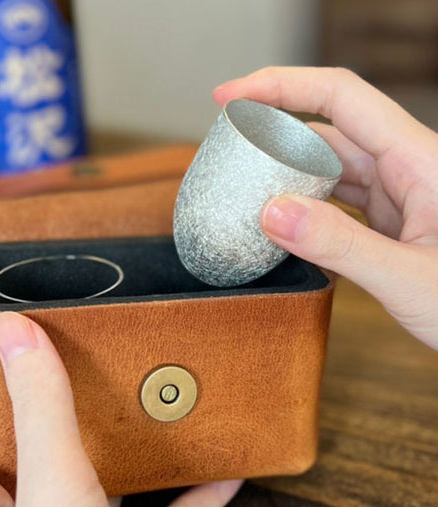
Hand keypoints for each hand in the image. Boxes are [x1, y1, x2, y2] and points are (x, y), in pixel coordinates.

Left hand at [0, 313, 241, 506]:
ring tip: (128, 397)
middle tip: (41, 351)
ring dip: (113, 438)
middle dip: (25, 395)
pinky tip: (222, 476)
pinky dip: (187, 497)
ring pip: (88, 471)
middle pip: (13, 442)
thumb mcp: (51, 490)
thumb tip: (15, 332)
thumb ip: (39, 411)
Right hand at [214, 66, 437, 350]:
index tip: (230, 95)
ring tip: (248, 187)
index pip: (340, 97)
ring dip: (288, 174)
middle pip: (328, 129)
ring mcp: (400, 194)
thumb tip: (272, 213)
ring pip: (330, 167)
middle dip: (275, 132)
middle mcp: (407, 169)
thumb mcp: (412, 279)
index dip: (280, 87)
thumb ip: (342, 246)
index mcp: (420, 161)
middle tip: (229, 146)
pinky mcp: (393, 220)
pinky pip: (339, 199)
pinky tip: (286, 221)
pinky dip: (307, 206)